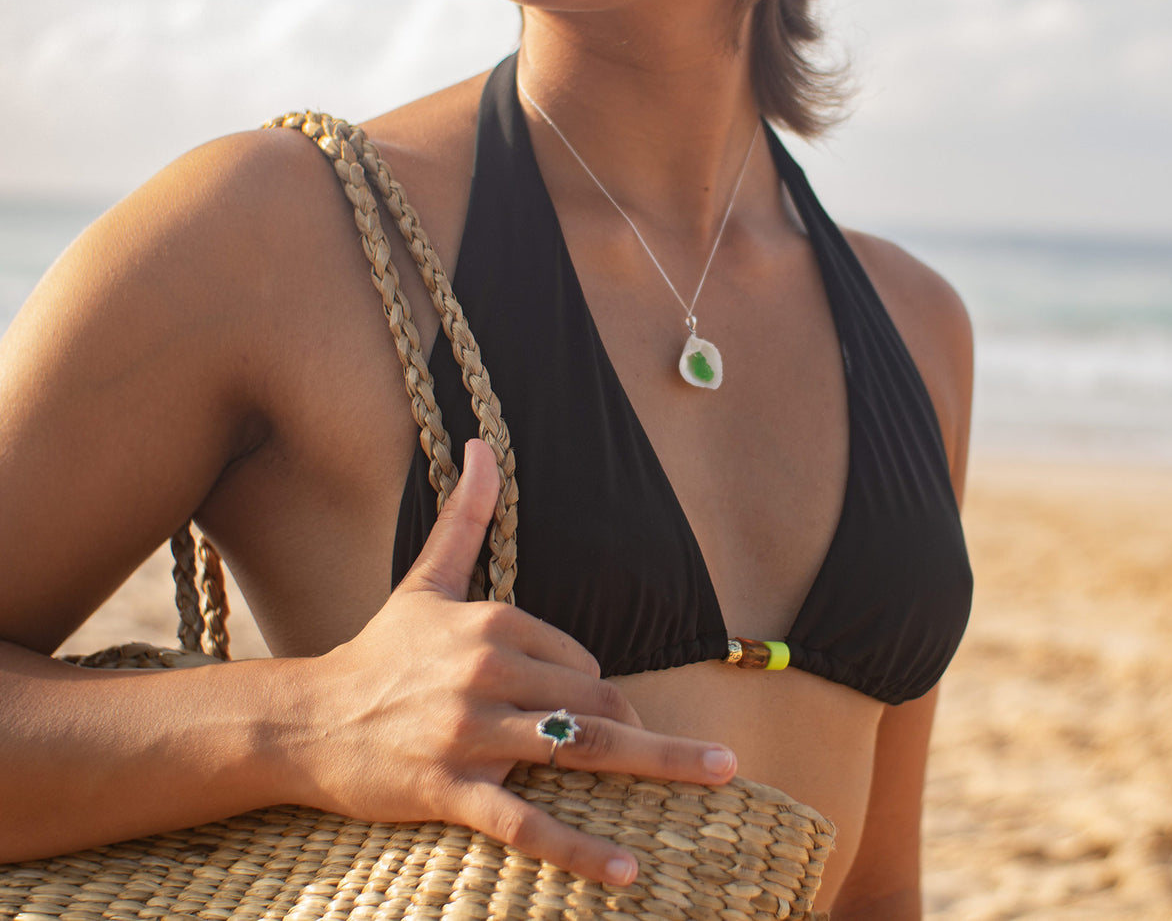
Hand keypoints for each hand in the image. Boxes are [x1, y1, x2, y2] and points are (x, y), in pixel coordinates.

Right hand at [295, 439, 736, 884]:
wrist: (309, 721)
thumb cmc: (379, 652)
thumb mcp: (427, 580)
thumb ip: (465, 515)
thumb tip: (482, 444)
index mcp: (493, 623)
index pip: (583, 657)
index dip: (597, 688)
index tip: (594, 709)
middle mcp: (488, 672)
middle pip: (595, 699)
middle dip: (637, 727)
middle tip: (678, 752)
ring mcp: (471, 733)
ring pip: (580, 746)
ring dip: (659, 763)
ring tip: (721, 773)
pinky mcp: (451, 788)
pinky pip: (526, 821)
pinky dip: (578, 848)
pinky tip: (626, 869)